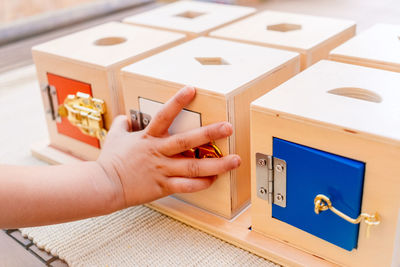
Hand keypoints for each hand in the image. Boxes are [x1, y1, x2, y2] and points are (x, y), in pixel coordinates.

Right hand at [97, 86, 240, 207]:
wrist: (103, 185)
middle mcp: (158, 152)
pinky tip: (214, 180)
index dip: (178, 101)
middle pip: (187, 141)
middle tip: (229, 127)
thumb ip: (121, 125)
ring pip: (193, 167)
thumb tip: (123, 118)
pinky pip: (185, 186)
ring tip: (235, 160)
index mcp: (148, 137)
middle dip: (209, 133)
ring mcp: (162, 169)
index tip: (192, 89)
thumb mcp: (114, 137)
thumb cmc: (110, 161)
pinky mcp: (163, 186)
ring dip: (216, 164)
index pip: (164, 115)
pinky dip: (201, 184)